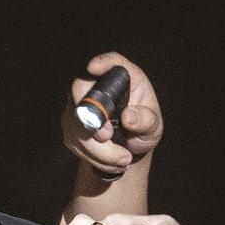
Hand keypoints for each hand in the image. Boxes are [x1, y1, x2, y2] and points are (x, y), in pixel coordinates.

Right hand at [60, 51, 163, 178]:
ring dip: (98, 149)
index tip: (93, 68)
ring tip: (122, 160)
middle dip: (91, 117)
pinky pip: (75, 140)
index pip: (112, 62)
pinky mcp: (71, 123)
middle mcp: (97, 84)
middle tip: (107, 138)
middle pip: (81, 90)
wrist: (130, 147)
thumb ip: (146, 120)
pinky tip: (110, 162)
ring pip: (76, 122)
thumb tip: (129, 117)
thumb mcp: (154, 126)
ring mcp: (80, 102)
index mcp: (124, 77)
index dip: (102, 62)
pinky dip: (93, 156)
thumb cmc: (144, 127)